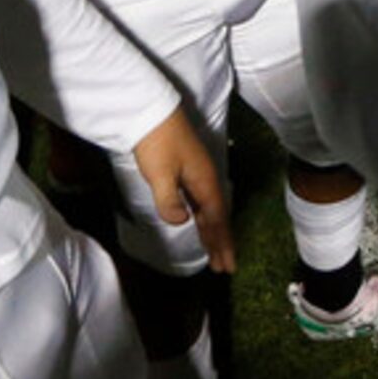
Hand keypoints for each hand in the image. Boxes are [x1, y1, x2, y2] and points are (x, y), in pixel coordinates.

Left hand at [131, 108, 234, 273]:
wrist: (151, 111)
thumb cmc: (156, 142)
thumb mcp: (160, 172)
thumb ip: (169, 200)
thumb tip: (182, 222)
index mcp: (204, 181)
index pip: (216, 219)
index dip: (221, 242)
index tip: (226, 265)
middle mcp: (206, 179)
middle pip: (218, 216)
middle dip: (222, 242)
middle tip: (225, 267)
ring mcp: (198, 174)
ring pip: (210, 210)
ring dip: (214, 232)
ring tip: (216, 252)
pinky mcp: (188, 171)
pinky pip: (202, 202)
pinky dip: (204, 218)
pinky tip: (200, 223)